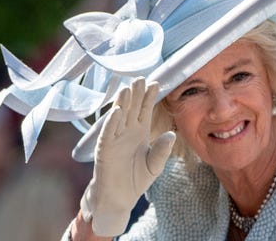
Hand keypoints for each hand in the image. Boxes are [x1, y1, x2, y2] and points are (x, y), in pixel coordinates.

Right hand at [80, 77, 175, 236]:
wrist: (119, 198)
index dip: (149, 97)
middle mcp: (126, 132)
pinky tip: (117, 111)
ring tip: (128, 88)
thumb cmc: (135, 179)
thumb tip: (172, 134)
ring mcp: (114, 139)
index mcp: (139, 132)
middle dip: (136, 94)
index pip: (145, 110)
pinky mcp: (104, 150)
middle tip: (141, 77)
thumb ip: (162, 151)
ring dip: (122, 103)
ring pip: (118, 117)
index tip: (157, 83)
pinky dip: (112, 123)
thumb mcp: (154, 165)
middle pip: (132, 109)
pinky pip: (108, 134)